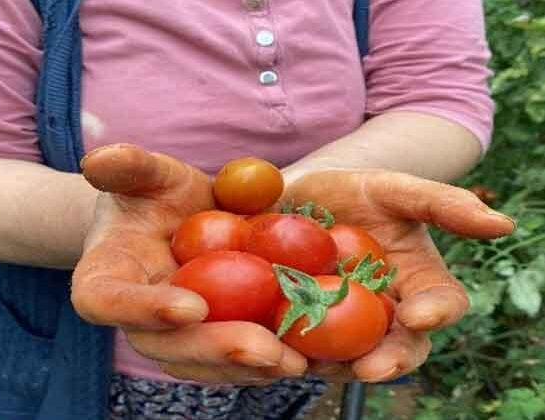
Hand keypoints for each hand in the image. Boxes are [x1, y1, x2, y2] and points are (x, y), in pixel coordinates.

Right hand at [72, 144, 307, 383]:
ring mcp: (171, 337)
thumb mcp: (144, 174)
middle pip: (161, 346)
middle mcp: (134, 319)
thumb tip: (97, 160)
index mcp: (104, 278)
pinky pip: (231, 362)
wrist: (173, 221)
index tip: (192, 306)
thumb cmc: (152, 195)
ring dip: (247, 368)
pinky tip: (307, 356)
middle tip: (262, 347)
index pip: (106, 301)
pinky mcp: (208, 342)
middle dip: (213, 349)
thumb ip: (127, 166)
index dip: (142, 309)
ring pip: (200, 364)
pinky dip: (267, 362)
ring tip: (295, 361)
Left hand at [282, 169, 514, 382]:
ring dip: (336, 365)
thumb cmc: (356, 192)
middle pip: (399, 346)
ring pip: (350, 357)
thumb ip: (443, 203)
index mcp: (419, 282)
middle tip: (369, 369)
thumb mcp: (394, 189)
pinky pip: (304, 348)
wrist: (303, 196)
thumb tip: (504, 223)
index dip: (436, 312)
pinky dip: (294, 352)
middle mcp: (388, 312)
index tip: (419, 314)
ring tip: (317, 365)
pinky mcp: (305, 329)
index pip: (441, 303)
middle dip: (389, 361)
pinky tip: (279, 349)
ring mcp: (347, 325)